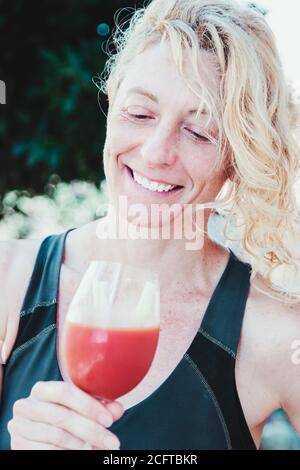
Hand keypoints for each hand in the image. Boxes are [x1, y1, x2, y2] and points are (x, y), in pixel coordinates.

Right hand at [8, 381, 123, 449]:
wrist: (37, 437)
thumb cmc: (63, 417)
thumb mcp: (81, 409)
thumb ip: (100, 408)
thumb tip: (118, 409)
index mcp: (42, 389)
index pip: (65, 391)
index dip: (89, 405)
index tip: (109, 420)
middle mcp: (26, 405)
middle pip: (62, 416)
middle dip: (91, 430)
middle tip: (111, 442)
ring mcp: (19, 426)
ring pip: (56, 436)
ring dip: (81, 444)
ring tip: (97, 449)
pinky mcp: (18, 445)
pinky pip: (46, 451)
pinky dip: (67, 454)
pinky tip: (81, 454)